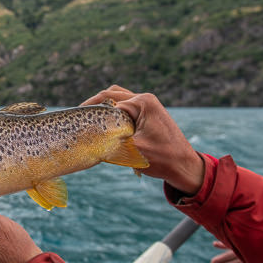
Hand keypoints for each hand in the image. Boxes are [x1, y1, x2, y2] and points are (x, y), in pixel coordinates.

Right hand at [80, 86, 204, 194]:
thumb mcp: (132, 149)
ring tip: (88, 119)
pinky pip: (125, 108)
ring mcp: (148, 105)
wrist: (184, 167)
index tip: (78, 121)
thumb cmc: (163, 159)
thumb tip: (89, 137)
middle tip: (78, 117)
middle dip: (94, 105)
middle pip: (111, 95)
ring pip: (117, 99)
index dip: (92, 112)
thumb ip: (110, 140)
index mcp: (142, 102)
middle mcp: (145, 99)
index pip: (108, 102)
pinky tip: (104, 124)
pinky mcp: (148, 114)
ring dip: (103, 108)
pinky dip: (113, 113)